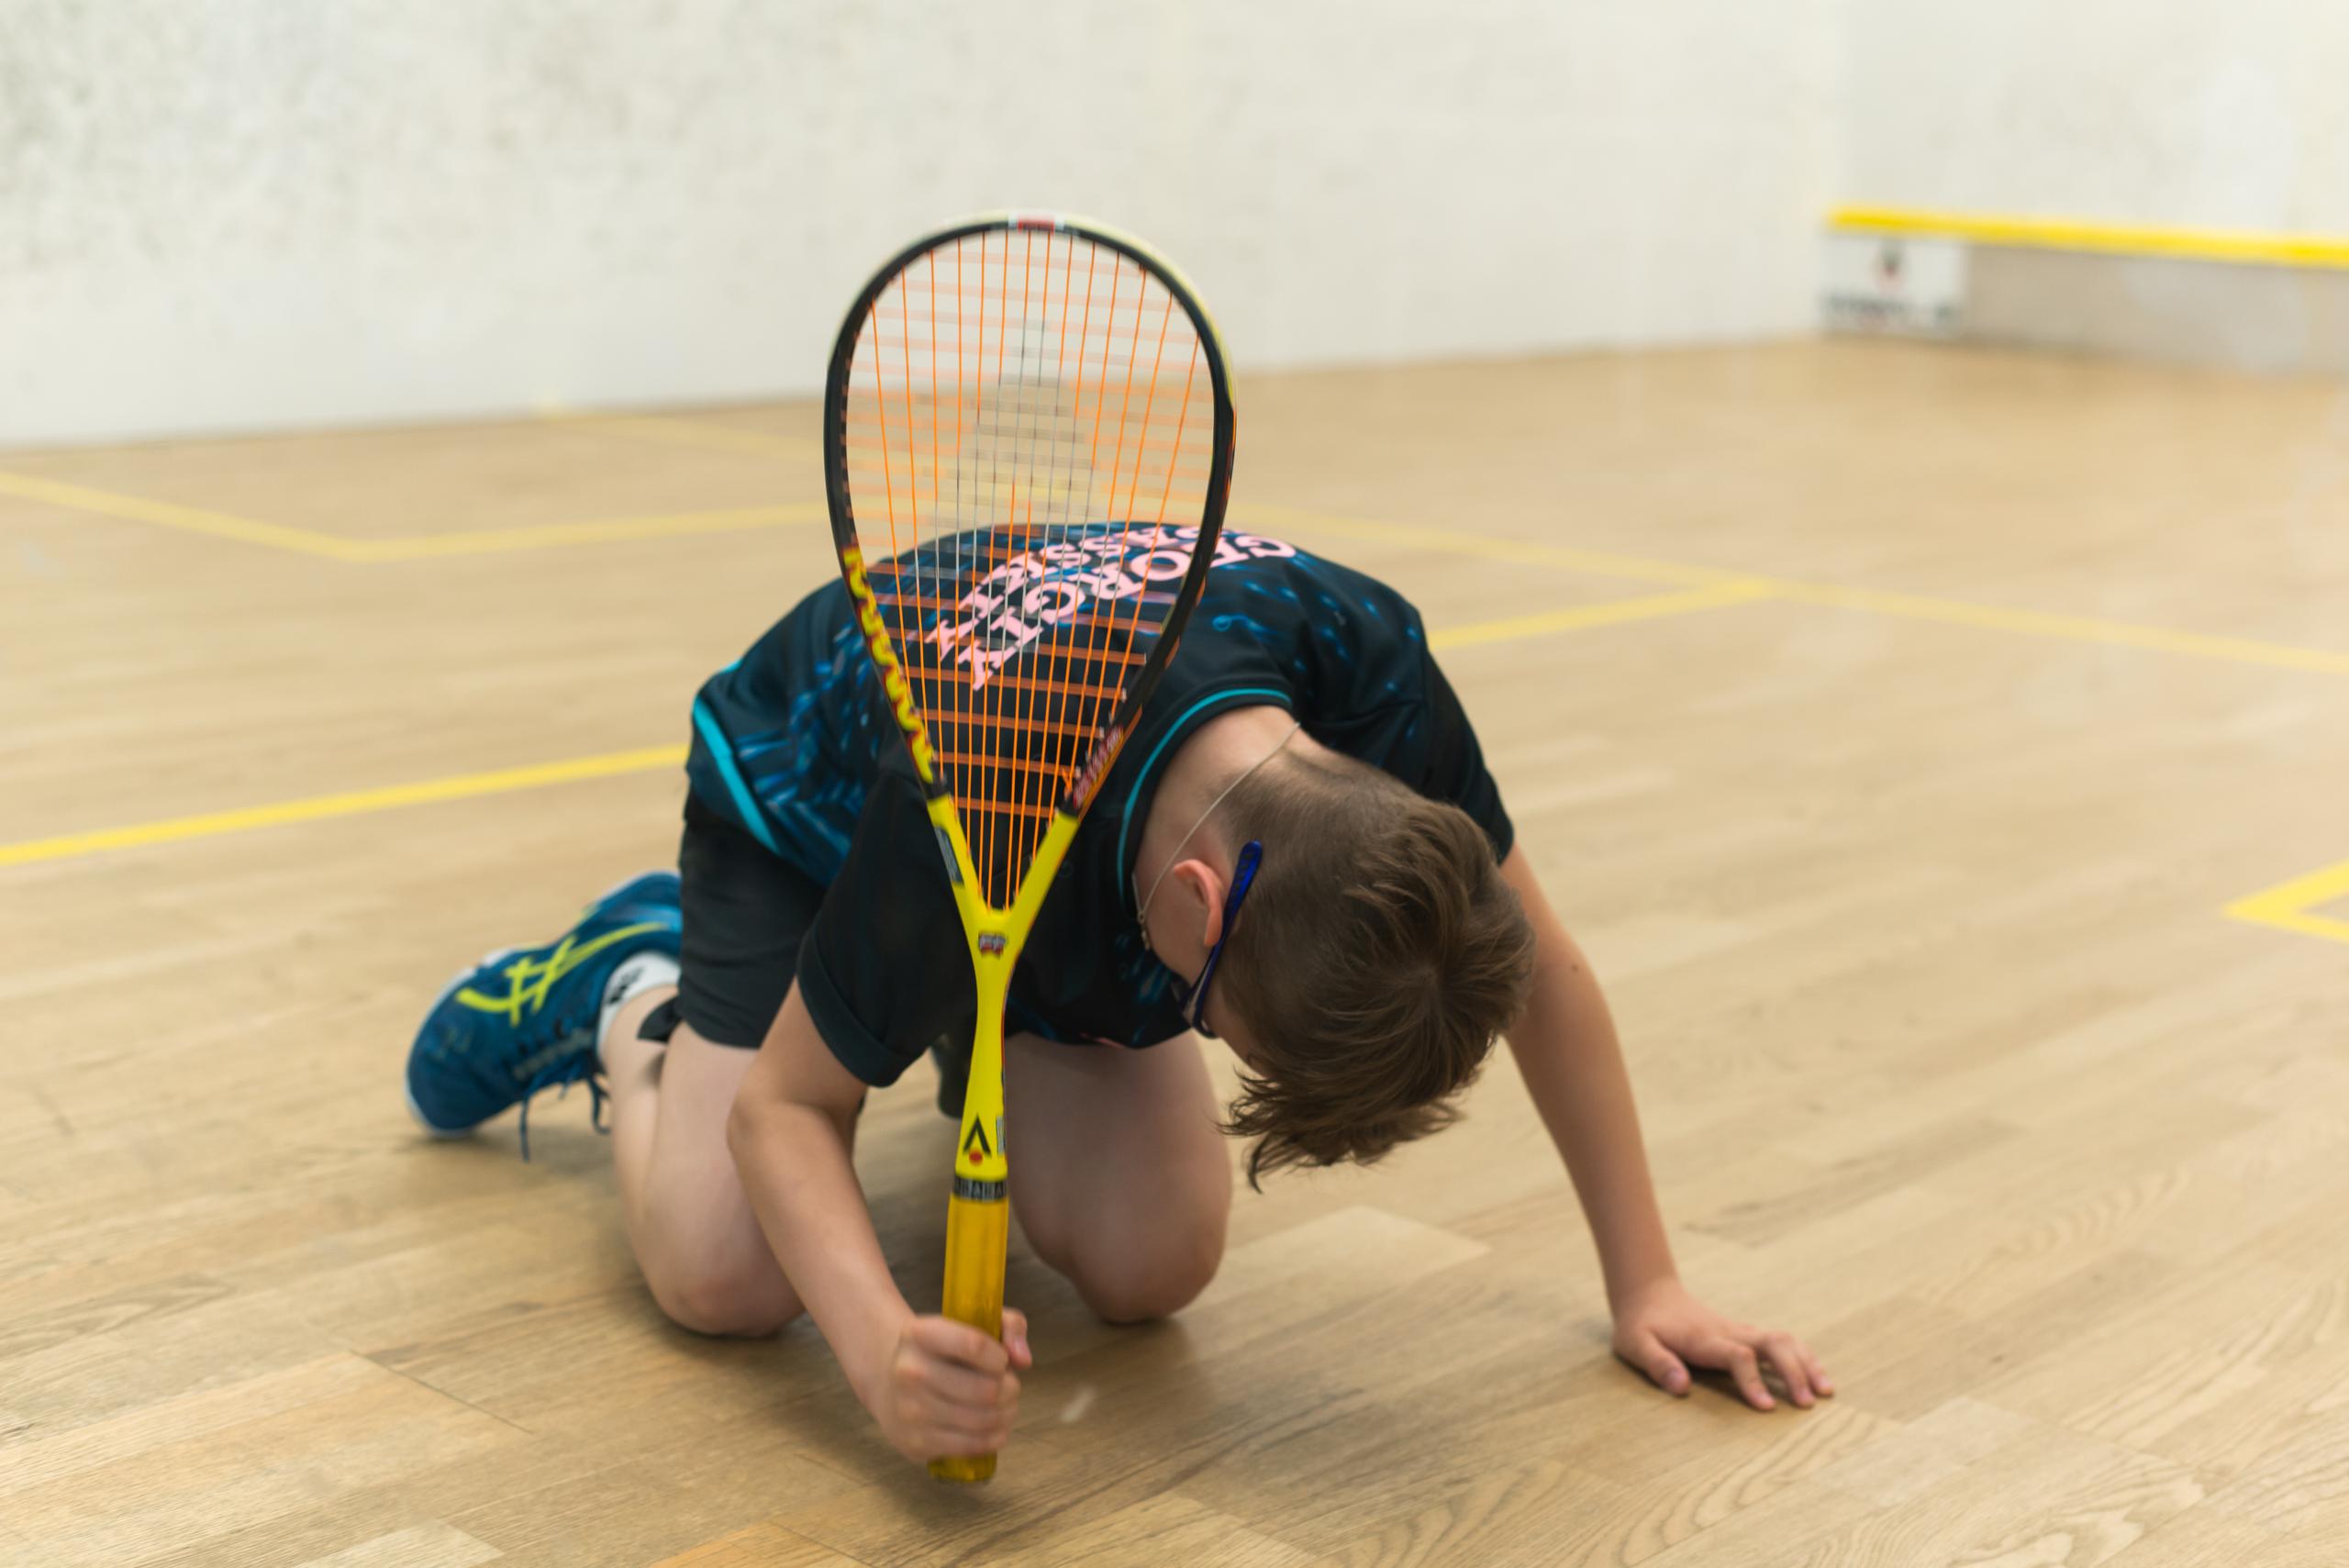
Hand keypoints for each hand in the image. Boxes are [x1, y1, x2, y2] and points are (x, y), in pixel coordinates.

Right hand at [866, 1310, 1032, 1464]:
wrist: (888, 1379)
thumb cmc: (941, 1350)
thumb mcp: (970, 1320)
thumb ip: (1009, 1326)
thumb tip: (1023, 1359)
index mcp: (920, 1334)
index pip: (974, 1345)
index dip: (1000, 1357)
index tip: (1002, 1360)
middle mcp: (910, 1372)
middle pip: (986, 1389)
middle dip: (1010, 1389)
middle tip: (1009, 1386)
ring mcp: (910, 1411)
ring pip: (983, 1420)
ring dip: (1006, 1414)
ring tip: (1005, 1405)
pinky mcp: (916, 1443)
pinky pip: (971, 1445)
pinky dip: (994, 1438)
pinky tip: (995, 1427)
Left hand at [1611, 1278, 1831, 1410]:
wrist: (1650, 1293)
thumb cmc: (1641, 1325)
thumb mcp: (1635, 1344)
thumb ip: (1657, 1364)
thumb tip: (1681, 1387)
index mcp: (1704, 1338)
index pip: (1737, 1356)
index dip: (1753, 1381)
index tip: (1766, 1409)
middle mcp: (1729, 1332)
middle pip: (1772, 1343)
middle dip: (1794, 1372)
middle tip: (1809, 1404)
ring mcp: (1740, 1330)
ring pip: (1783, 1340)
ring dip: (1806, 1363)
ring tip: (1826, 1392)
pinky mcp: (1746, 1334)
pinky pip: (1782, 1342)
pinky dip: (1803, 1357)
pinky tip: (1817, 1377)